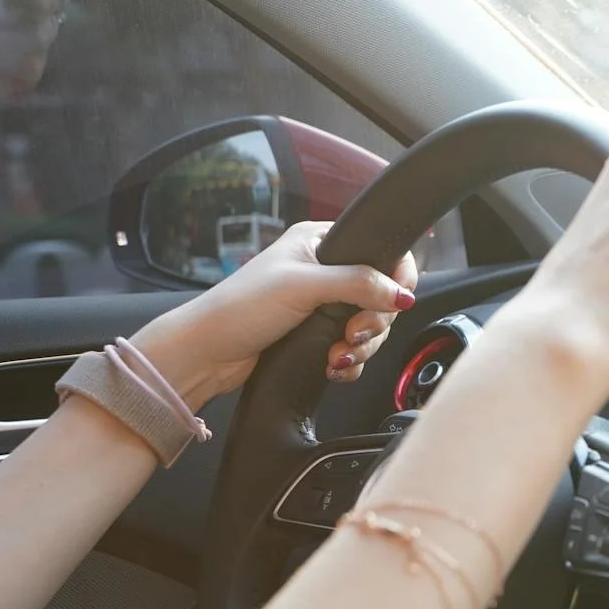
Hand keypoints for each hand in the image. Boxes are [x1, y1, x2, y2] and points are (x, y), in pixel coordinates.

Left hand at [128, 222, 419, 409]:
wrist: (205, 354)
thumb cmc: (240, 308)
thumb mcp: (303, 286)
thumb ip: (358, 284)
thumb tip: (403, 295)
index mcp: (320, 243)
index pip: (380, 251)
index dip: (396, 277)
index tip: (395, 301)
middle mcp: (325, 271)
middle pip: (381, 296)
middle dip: (373, 322)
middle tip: (353, 334)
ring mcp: (322, 305)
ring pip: (371, 327)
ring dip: (361, 347)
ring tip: (339, 356)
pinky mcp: (318, 335)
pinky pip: (355, 349)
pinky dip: (350, 362)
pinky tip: (334, 366)